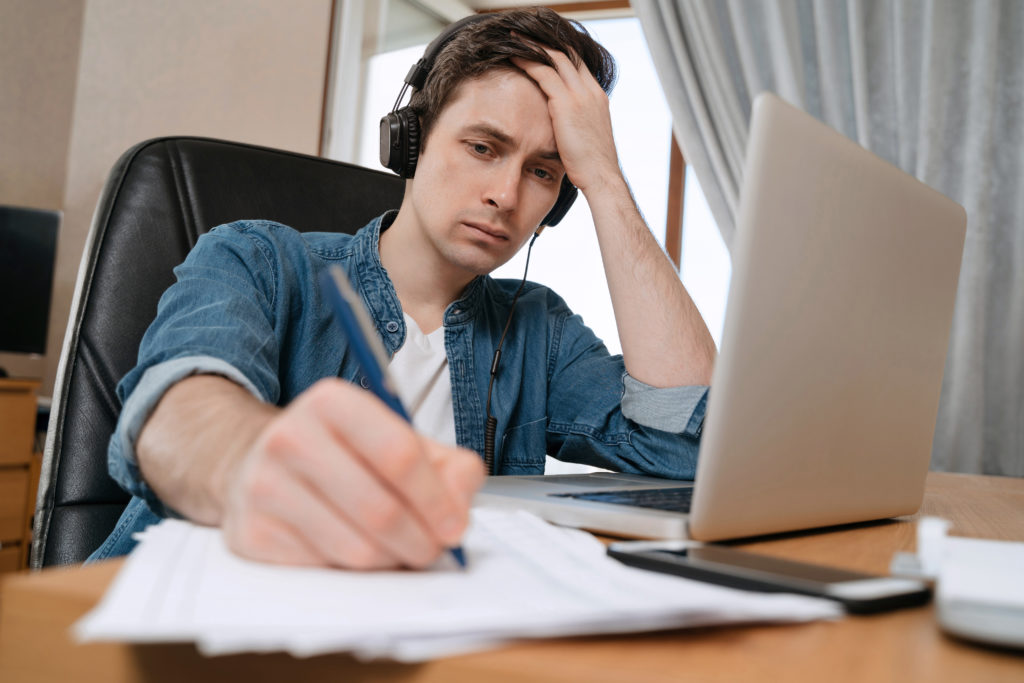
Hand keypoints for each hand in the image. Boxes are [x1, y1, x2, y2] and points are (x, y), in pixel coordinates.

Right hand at [220, 378, 484, 569]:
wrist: (260, 465)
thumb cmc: (343, 454)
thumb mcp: (399, 439)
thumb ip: (448, 466)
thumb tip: (458, 507)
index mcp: (333, 402)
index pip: (399, 454)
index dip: (436, 498)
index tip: (454, 526)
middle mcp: (291, 437)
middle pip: (380, 509)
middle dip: (420, 540)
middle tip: (433, 549)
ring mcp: (264, 486)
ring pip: (354, 549)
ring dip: (390, 560)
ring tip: (396, 549)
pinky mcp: (251, 533)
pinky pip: (324, 570)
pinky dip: (352, 573)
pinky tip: (354, 549)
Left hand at [511, 48, 620, 193]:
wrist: (601, 177)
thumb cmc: (591, 166)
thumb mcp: (586, 138)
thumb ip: (576, 125)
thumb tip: (563, 128)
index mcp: (597, 98)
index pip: (577, 64)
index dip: (559, 53)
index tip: (541, 49)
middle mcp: (590, 91)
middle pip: (567, 54)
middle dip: (545, 43)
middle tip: (525, 36)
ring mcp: (580, 95)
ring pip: (554, 58)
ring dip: (533, 46)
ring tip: (514, 39)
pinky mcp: (565, 103)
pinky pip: (543, 72)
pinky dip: (528, 61)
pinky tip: (513, 56)